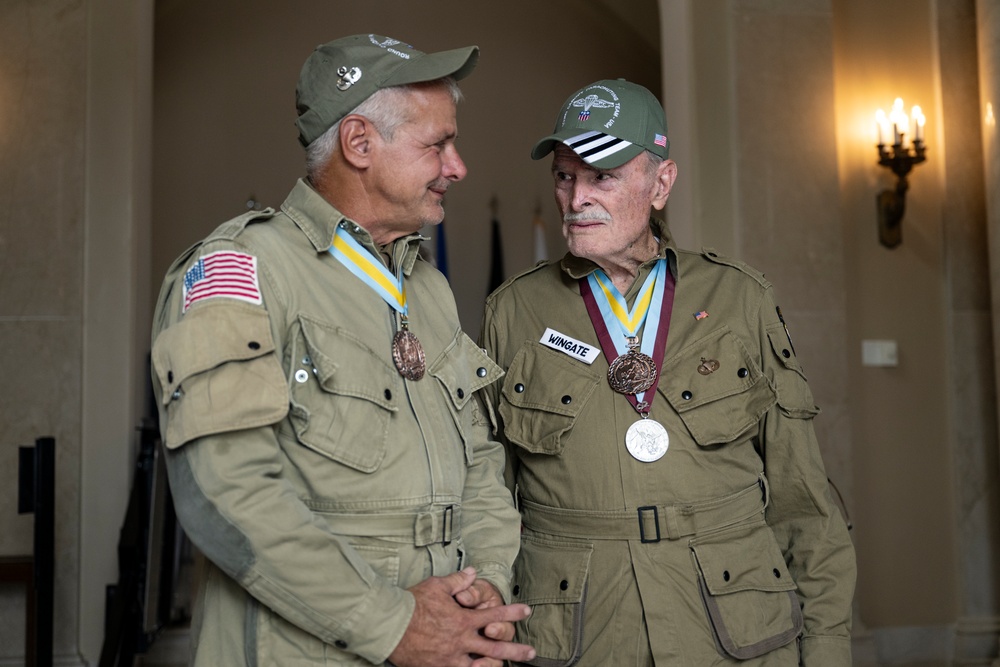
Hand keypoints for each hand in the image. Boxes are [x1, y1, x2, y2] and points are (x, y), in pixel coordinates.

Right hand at [388, 567, 535, 666]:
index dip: (512, 613)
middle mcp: (461, 640)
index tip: (526, 611)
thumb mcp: (437, 586)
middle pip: (495, 647)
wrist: (390, 625)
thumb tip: (474, 572)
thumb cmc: (413, 603)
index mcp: (463, 619)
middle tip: (531, 653)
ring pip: (480, 666)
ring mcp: (451, 657)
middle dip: (515, 650)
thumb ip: (459, 581)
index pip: (494, 615)